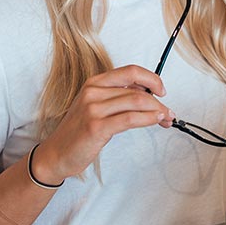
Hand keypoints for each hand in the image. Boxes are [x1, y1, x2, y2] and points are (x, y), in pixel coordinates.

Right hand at [34, 65, 173, 184]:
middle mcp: (93, 91)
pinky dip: (148, 119)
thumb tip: (148, 95)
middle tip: (169, 112)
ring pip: (137, 102)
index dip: (152, 78)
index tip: (162, 90)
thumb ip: (118, 97)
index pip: (130, 71)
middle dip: (159, 102)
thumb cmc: (79, 131)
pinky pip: (130, 118)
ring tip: (166, 119)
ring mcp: (93, 108)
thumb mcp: (96, 106)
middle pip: (138, 90)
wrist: (57, 153)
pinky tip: (156, 121)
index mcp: (94, 83)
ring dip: (157, 111)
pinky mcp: (96, 126)